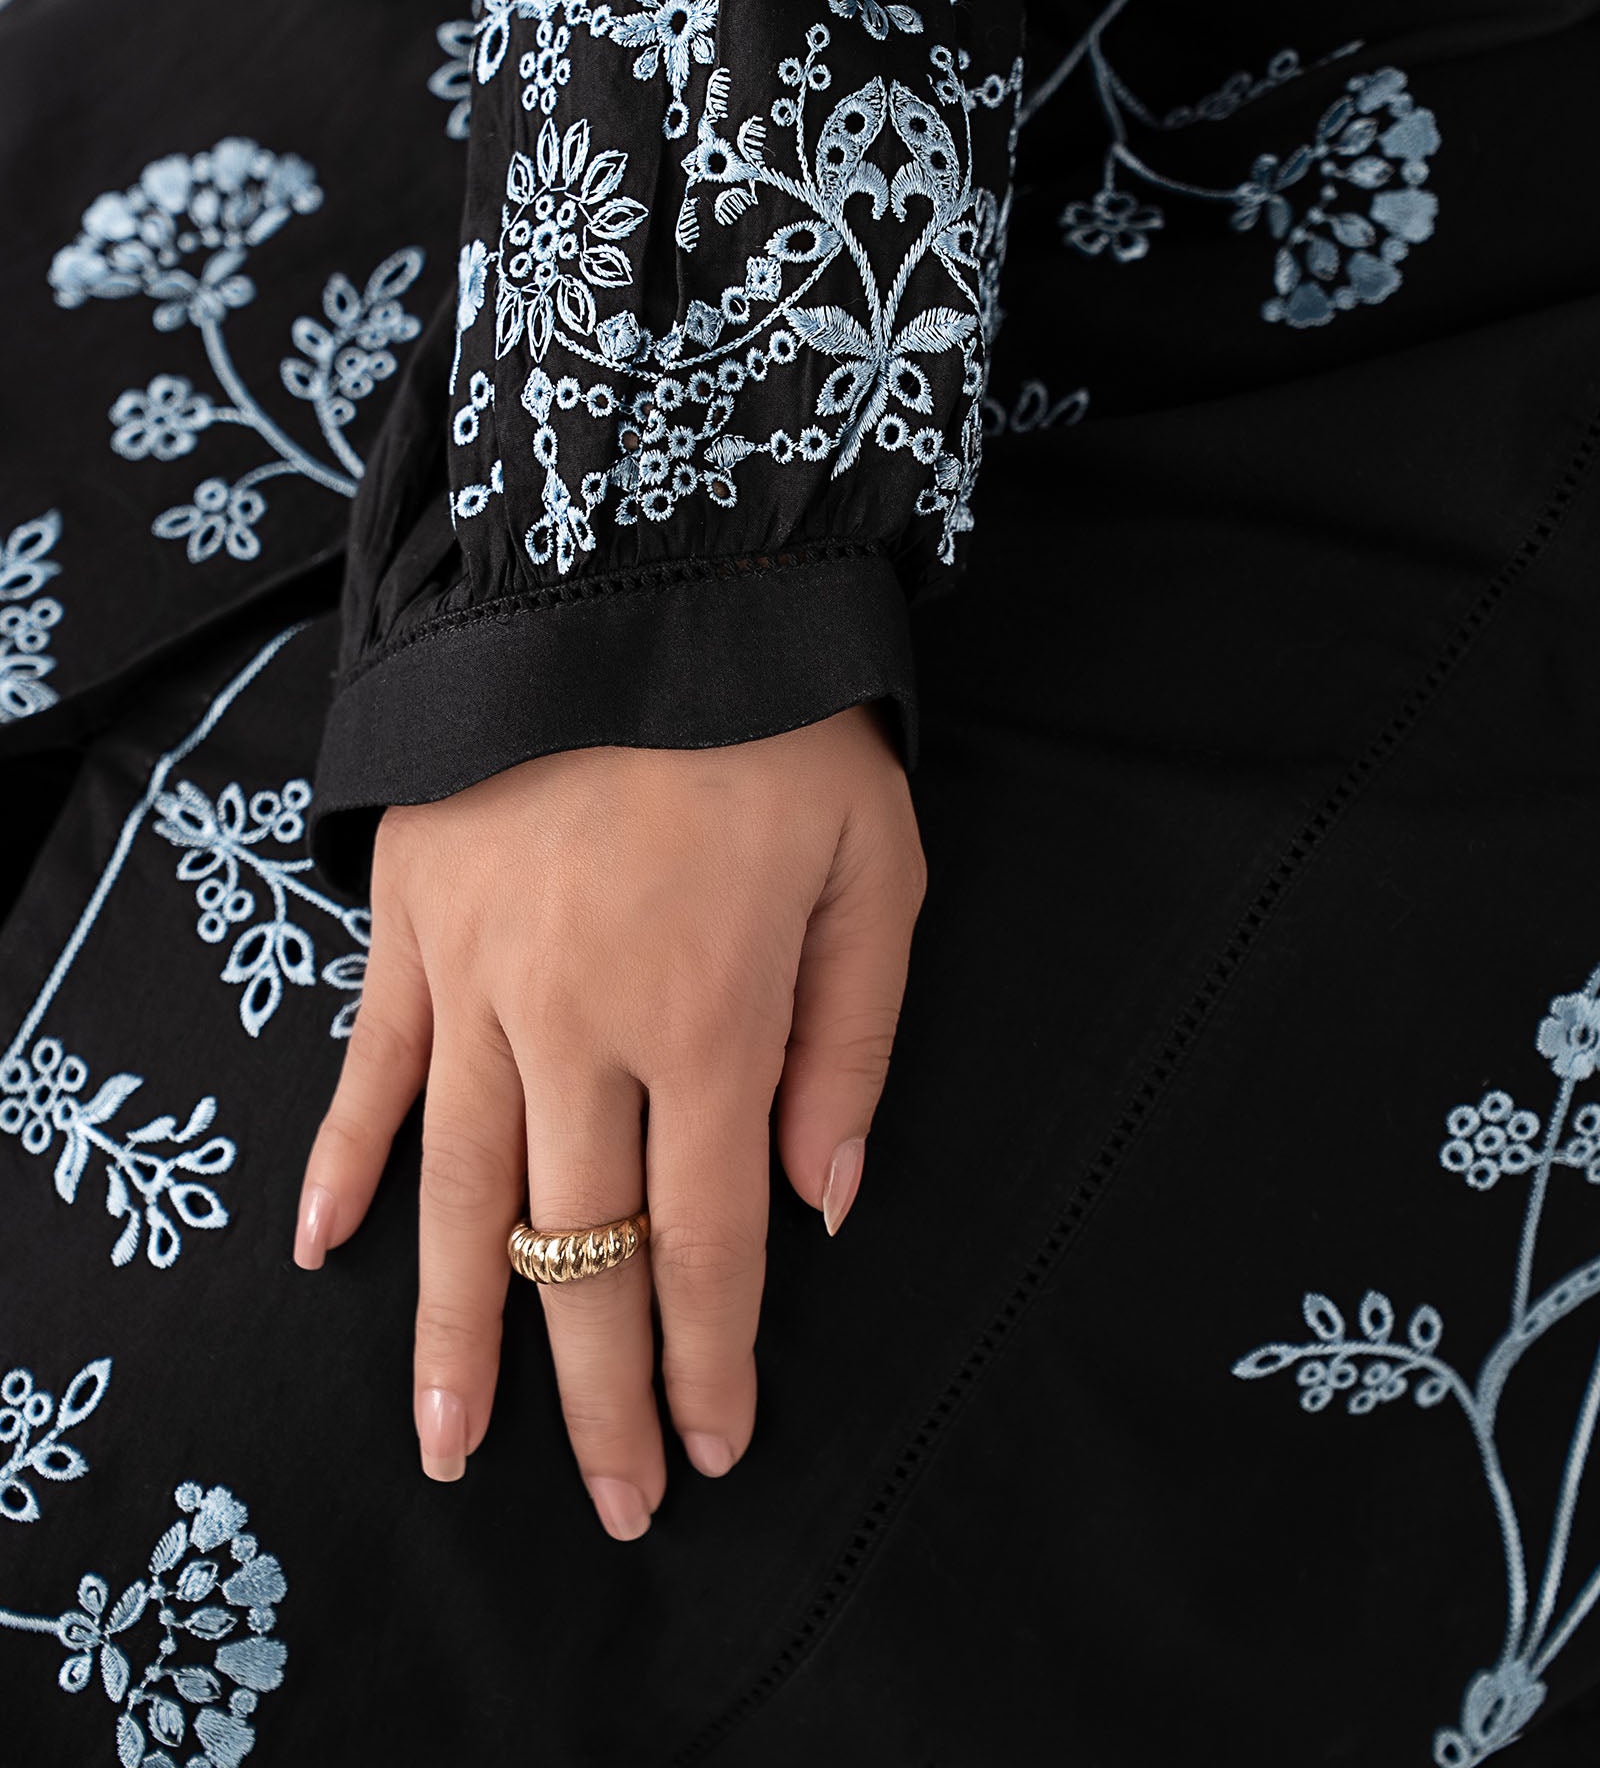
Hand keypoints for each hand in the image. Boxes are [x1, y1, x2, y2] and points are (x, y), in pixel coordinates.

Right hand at [293, 703, 924, 1538]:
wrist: (635, 568)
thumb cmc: (779, 720)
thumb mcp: (872, 869)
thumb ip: (850, 1044)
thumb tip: (821, 1203)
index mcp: (708, 1018)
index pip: (708, 1238)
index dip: (712, 1357)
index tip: (711, 1449)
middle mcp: (580, 1023)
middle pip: (582, 1246)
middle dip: (599, 1389)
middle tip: (613, 1504)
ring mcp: (478, 978)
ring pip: (463, 1191)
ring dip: (455, 1331)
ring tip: (451, 1447)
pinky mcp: (409, 923)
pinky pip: (371, 1066)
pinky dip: (347, 1160)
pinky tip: (325, 1247)